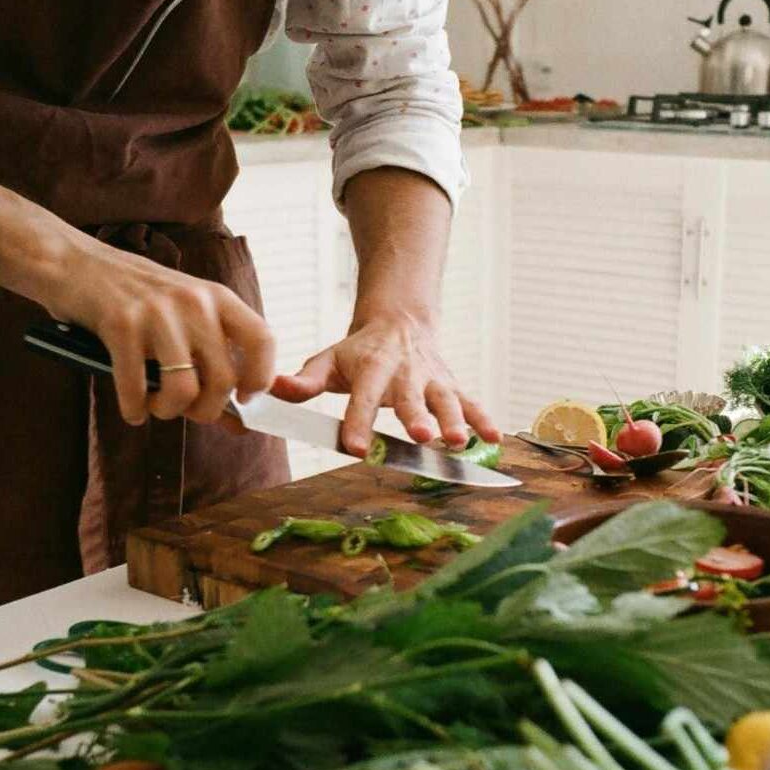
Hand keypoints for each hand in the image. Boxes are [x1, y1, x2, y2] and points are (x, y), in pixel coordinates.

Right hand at [44, 235, 274, 426]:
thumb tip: (240, 423)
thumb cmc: (135, 297)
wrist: (75, 263)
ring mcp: (158, 312)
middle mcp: (194, 302)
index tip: (243, 399)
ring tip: (156, 406)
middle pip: (224, 379)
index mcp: (217, 297)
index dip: (260, 378)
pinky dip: (134, 409)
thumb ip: (212, 360)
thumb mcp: (183, 315)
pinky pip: (136, 388)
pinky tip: (132, 408)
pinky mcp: (121, 324)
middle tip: (187, 410)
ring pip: (184, 389)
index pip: (263, 341)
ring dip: (169, 411)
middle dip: (206, 410)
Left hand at [272, 312, 500, 455]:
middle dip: (417, 417)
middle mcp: (405, 373)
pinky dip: (484, 419)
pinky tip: (495, 440)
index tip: (355, 448)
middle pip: (411, 398)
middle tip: (422, 436)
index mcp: (371, 368)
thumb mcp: (329, 359)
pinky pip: (471, 402)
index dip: (358, 422)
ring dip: (455, 420)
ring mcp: (432, 379)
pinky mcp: (452, 385)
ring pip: (447, 399)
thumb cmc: (359, 350)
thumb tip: (274, 390)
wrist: (400, 321)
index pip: (362, 398)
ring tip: (458, 442)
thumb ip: (305, 380)